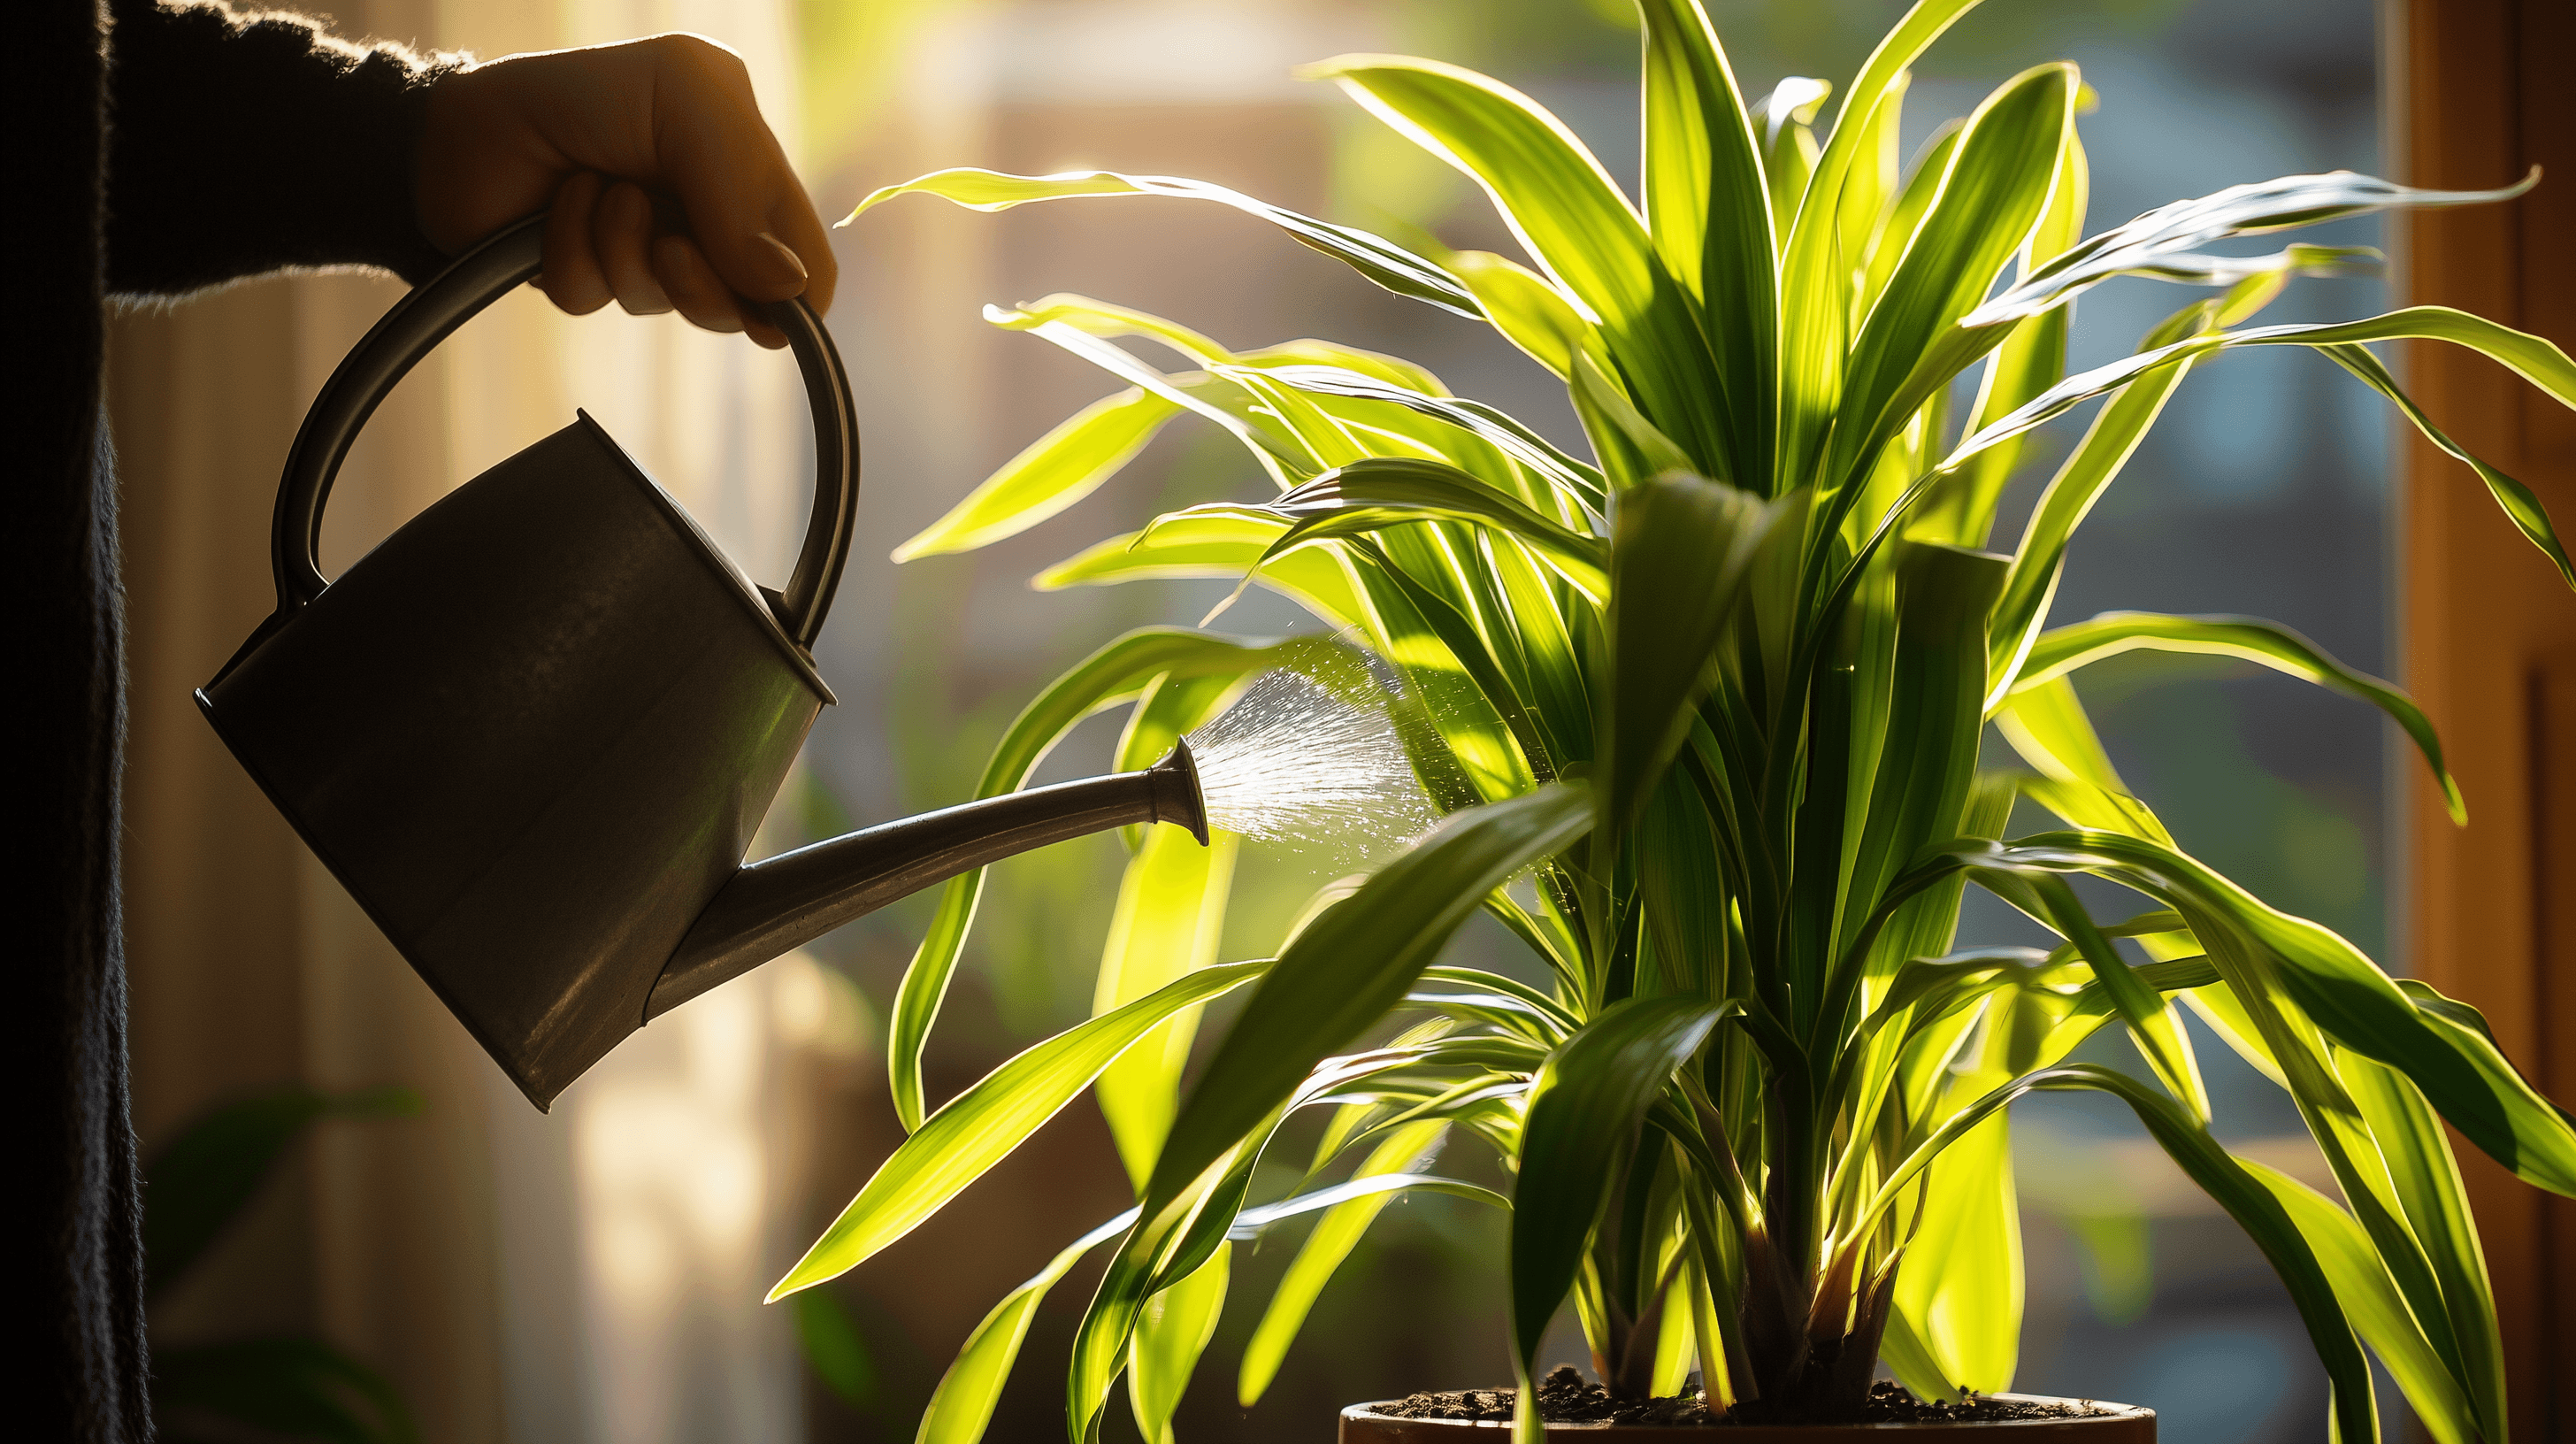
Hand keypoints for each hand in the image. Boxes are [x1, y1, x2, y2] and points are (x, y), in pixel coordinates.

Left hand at [415, 33, 835, 348]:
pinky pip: (600, 302)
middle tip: (666, 241)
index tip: (765, 291)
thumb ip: (744, 187)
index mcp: (747, 168)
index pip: (806, 258)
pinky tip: (555, 213)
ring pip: (669, 304)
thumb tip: (789, 290)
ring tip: (595, 193)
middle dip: (702, 277)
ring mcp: (649, 250)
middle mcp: (706, 215)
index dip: (795, 289)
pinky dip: (573, 259)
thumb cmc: (579, 92)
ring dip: (624, 251)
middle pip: (747, 302)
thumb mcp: (683, 97)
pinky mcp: (590, 276)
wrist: (463, 121)